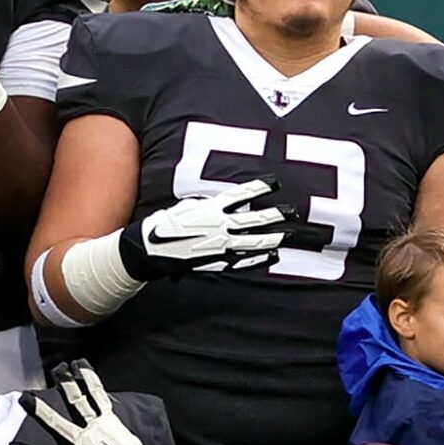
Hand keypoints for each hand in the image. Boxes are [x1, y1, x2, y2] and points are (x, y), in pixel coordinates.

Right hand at [120, 178, 288, 277]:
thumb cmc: (165, 224)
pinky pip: (243, 260)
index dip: (259, 187)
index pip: (241, 194)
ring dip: (273, 237)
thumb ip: (207, 205)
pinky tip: (272, 255)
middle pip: (254, 219)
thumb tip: (219, 206)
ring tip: (288, 235)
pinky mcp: (216, 261)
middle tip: (293, 212)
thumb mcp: (186, 206)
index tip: (275, 183)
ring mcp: (220, 244)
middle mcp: (219, 225)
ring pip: (253, 240)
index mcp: (211, 207)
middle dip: (275, 215)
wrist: (150, 248)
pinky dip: (259, 258)